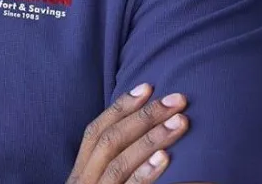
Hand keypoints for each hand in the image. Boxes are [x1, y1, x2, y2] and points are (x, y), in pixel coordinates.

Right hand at [65, 83, 188, 183]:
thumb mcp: (101, 182)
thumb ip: (115, 163)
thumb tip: (143, 130)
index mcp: (81, 171)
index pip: (96, 131)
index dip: (120, 107)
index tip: (148, 87)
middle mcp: (83, 180)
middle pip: (109, 140)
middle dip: (144, 116)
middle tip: (177, 99)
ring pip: (119, 161)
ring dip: (152, 138)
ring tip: (180, 121)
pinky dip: (145, 172)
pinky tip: (165, 157)